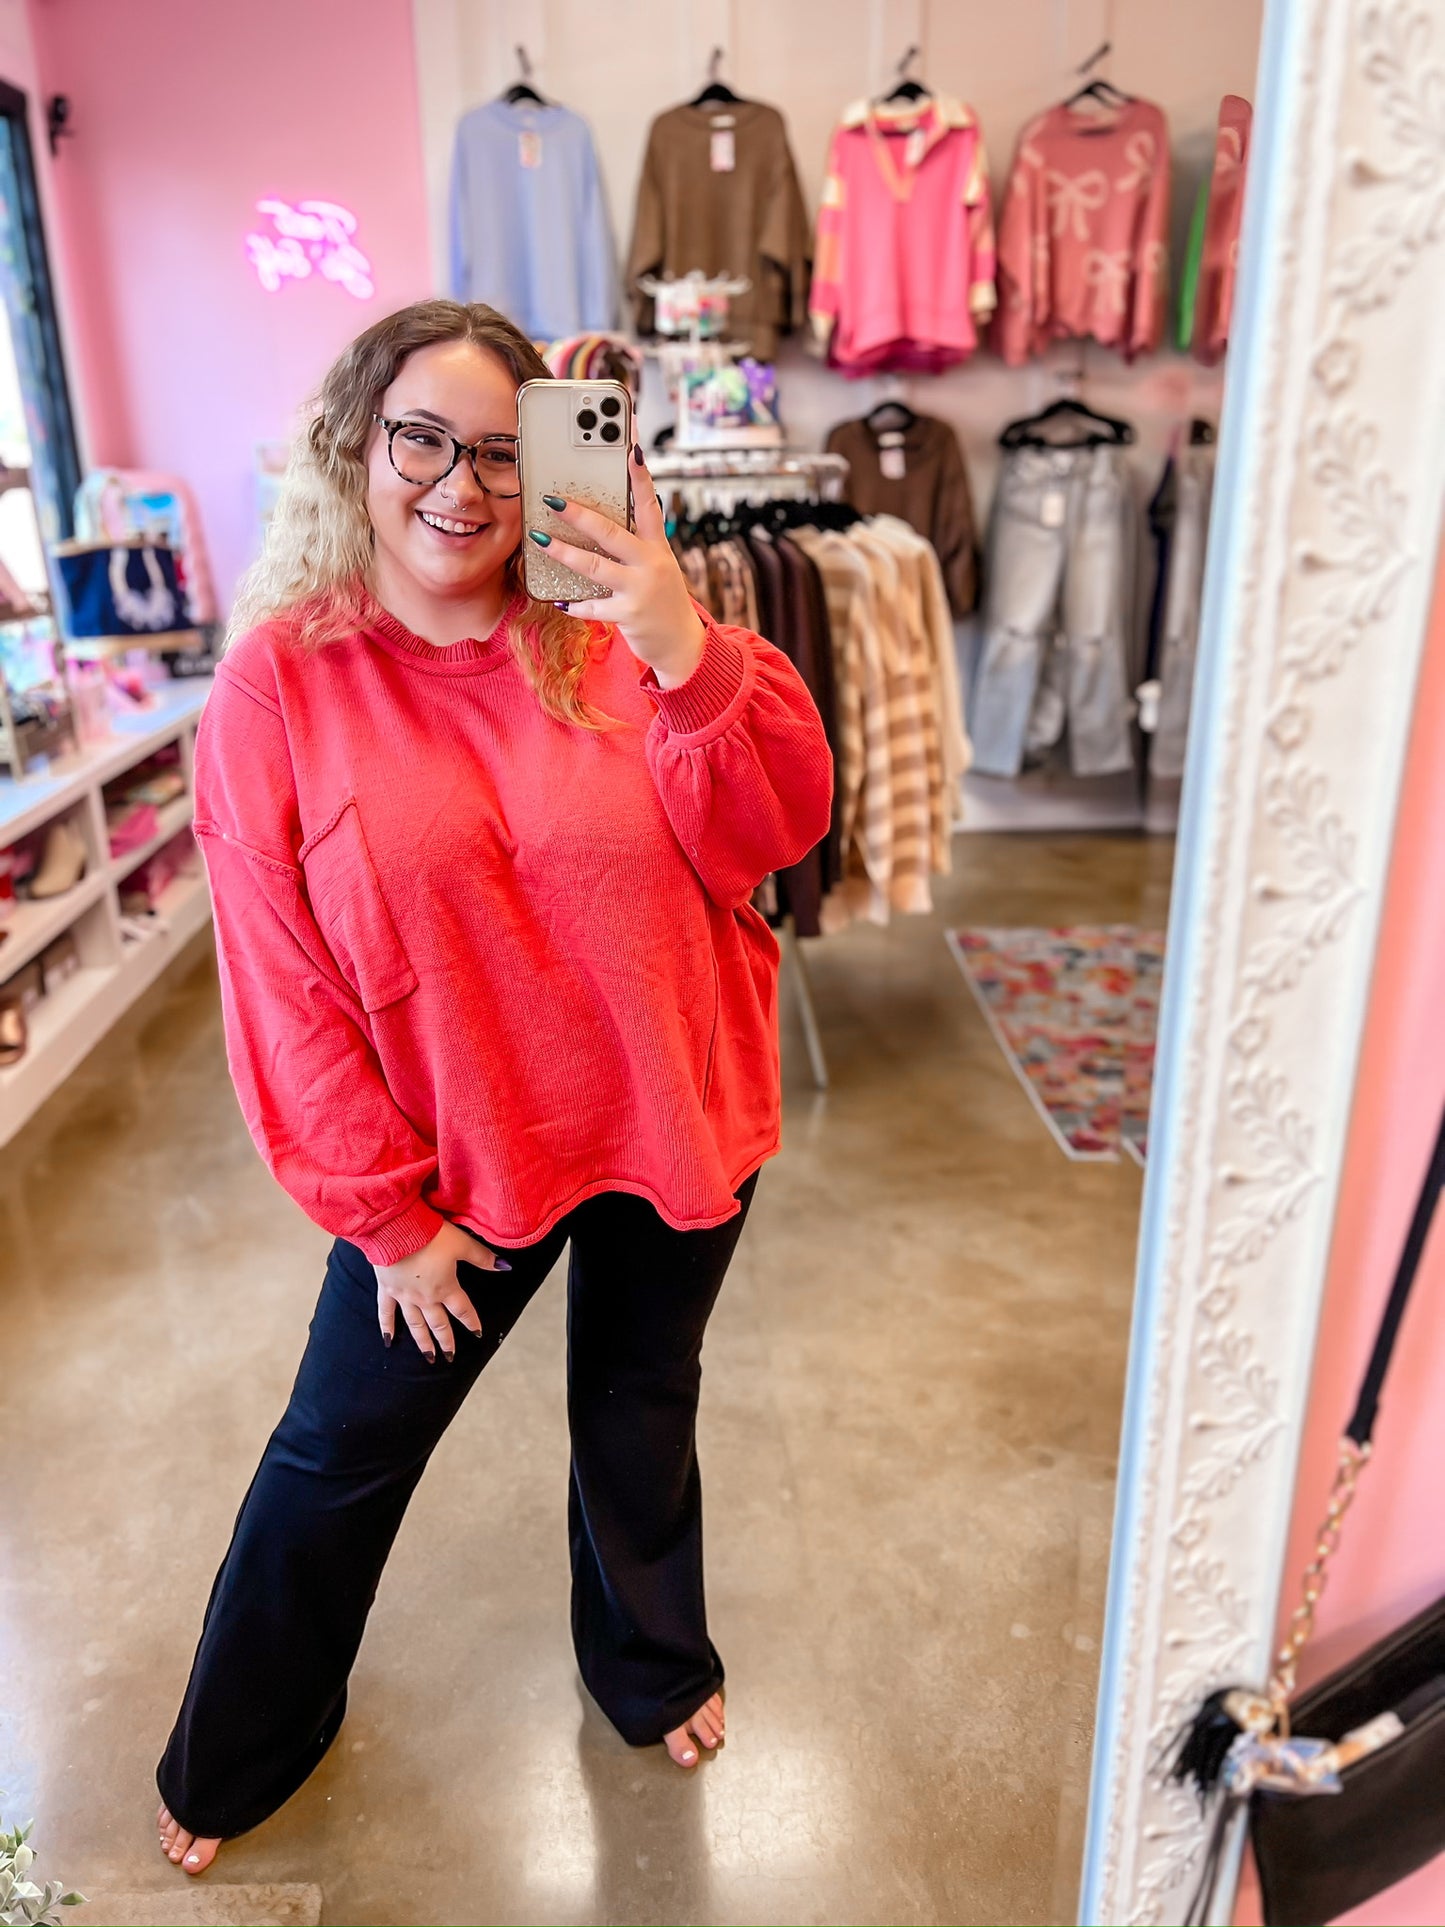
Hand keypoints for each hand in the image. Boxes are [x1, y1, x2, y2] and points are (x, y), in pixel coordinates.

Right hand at [374, 1220, 508, 1360]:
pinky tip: (388, 1341)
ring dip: (423, 1342)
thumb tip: (504, 1267)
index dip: (471, 1321)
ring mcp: (404, 1296)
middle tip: (450, 1357)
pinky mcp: (386, 1289)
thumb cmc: (430, 1235)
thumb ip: (482, 1257)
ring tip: (429, 1357)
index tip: (477, 1333)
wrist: (396, 1229)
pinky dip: (386, 1327)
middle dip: (446, 1340)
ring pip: (415, 1324)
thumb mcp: (462, 1243)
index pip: (462, 1310)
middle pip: (438, 1323)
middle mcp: (426, 1298)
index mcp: (446, 1288)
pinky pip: (386, 1312)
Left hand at [528, 443, 705, 687]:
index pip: (649, 503)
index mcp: (658, 546)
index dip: (639, 474)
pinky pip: (593, 606)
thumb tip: (598, 524)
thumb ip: (634, 546)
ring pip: (595, 566)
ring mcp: (639, 589)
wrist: (681, 644)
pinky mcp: (628, 615)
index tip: (630, 445)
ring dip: (564, 552)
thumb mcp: (657, 566)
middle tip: (554, 500)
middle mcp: (651, 564)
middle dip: (580, 515)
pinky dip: (575, 604)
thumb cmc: (662, 600)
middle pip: (611, 532)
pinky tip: (560, 600)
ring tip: (540, 539)